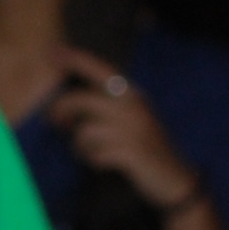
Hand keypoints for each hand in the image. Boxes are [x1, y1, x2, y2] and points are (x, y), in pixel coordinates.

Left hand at [48, 51, 197, 211]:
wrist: (176, 179)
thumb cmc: (146, 148)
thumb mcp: (131, 120)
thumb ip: (105, 109)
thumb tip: (64, 108)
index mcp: (133, 96)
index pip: (102, 70)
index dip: (77, 59)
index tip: (52, 50)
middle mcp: (134, 108)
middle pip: (83, 100)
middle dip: (62, 109)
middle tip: (53, 121)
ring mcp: (134, 131)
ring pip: (85, 131)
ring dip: (80, 145)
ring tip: (88, 152)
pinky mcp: (133, 154)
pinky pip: (96, 154)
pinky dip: (93, 160)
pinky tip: (101, 164)